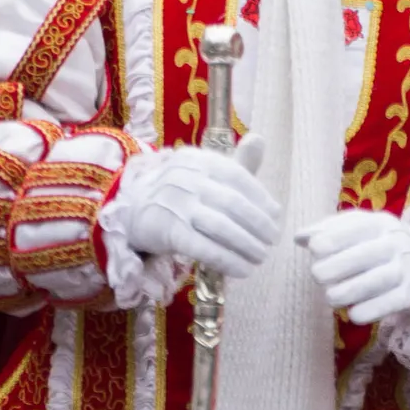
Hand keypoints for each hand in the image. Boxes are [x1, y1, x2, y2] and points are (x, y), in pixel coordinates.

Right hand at [115, 139, 277, 279]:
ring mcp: (176, 205)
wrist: (133, 207)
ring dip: (246, 245)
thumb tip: (260, 139)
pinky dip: (227, 260)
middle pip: (232, 203)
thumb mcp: (206, 172)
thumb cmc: (180, 191)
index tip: (276, 217)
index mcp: (201, 160)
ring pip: (221, 227)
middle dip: (258, 225)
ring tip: (260, 257)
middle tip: (272, 241)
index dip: (261, 198)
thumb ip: (236, 162)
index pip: (238, 176)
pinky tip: (242, 270)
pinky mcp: (167, 231)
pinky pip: (203, 248)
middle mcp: (188, 179)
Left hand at [300, 209, 409, 325]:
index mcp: (379, 224)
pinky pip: (386, 304)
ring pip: (369, 283)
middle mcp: (393, 243)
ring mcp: (405, 269)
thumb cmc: (392, 247)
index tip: (315, 251)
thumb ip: (332, 230)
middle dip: (331, 269)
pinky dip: (366, 311)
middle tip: (320, 277)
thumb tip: (299, 237)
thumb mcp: (368, 230)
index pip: (352, 228)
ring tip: (332, 297)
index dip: (328, 241)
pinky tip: (354, 314)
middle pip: (357, 256)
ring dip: (343, 293)